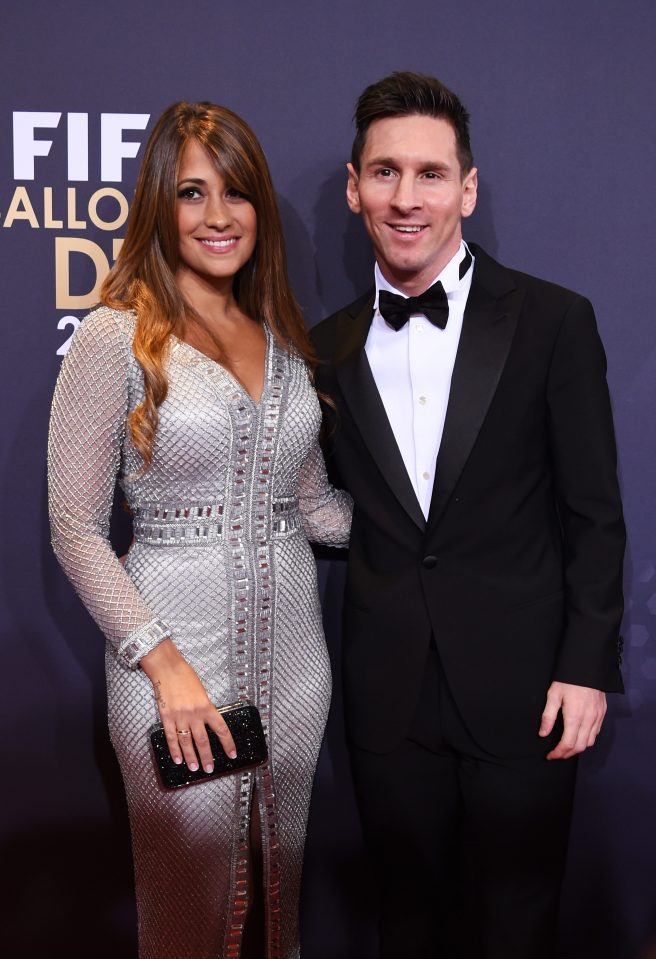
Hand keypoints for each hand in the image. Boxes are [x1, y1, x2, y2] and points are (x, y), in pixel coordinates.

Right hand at [140, 638, 236, 772]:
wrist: (168, 668)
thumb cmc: (186, 676)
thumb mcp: (202, 692)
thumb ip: (205, 708)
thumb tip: (208, 723)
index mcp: (207, 706)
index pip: (221, 729)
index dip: (228, 744)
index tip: (232, 754)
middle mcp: (194, 714)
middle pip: (203, 740)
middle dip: (207, 757)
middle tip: (210, 769)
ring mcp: (180, 716)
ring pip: (187, 742)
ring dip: (191, 757)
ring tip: (194, 768)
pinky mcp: (166, 717)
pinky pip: (171, 737)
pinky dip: (174, 750)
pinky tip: (178, 759)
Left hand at [539, 681, 606, 759]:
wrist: (588, 666)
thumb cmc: (568, 680)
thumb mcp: (553, 695)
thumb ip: (548, 716)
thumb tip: (543, 734)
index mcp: (574, 717)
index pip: (567, 744)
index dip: (558, 753)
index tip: (550, 756)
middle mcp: (588, 720)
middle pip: (579, 747)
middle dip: (567, 754)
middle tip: (556, 754)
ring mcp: (597, 717)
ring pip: (590, 742)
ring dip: (578, 749)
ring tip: (566, 748)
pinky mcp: (602, 713)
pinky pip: (596, 733)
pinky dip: (587, 740)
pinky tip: (579, 737)